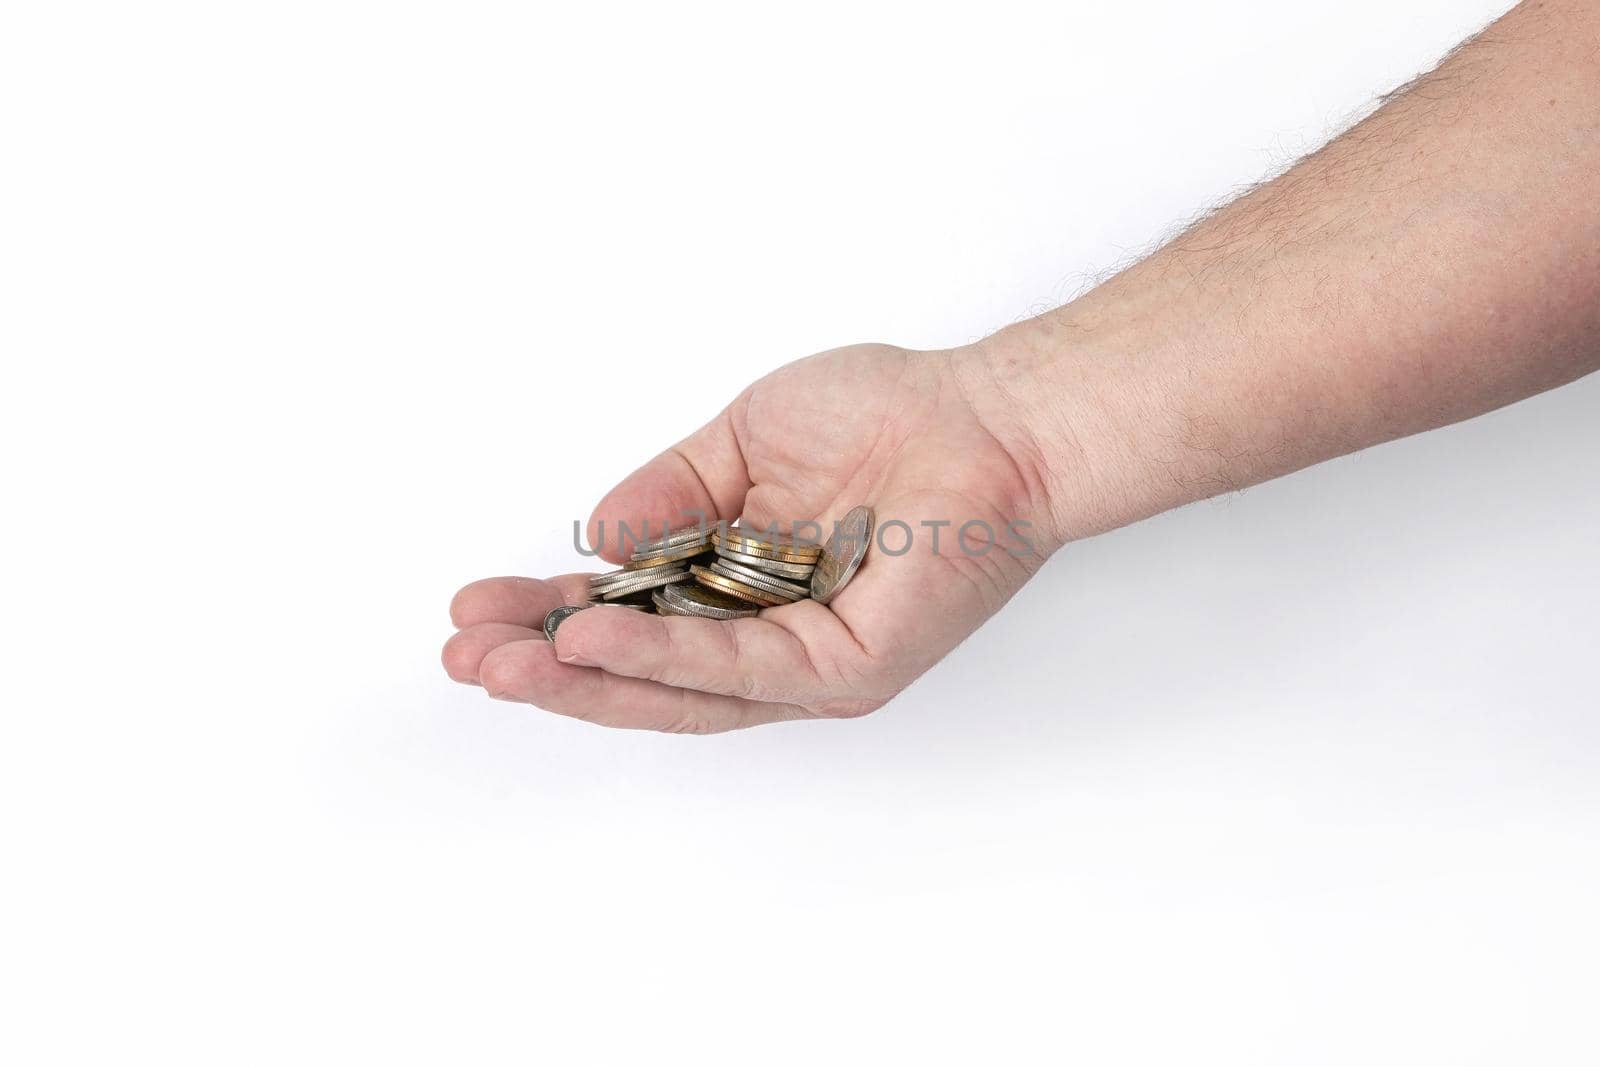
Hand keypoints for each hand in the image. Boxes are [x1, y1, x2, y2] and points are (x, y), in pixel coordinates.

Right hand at [442, 343, 1062, 731]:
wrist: (987, 414)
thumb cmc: (887, 417)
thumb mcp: (742, 444)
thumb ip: (668, 495)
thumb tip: (596, 541)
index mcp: (743, 590)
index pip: (635, 620)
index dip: (553, 620)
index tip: (478, 613)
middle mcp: (771, 641)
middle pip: (642, 674)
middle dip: (548, 668)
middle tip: (464, 658)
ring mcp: (810, 663)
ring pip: (678, 690)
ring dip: (584, 679)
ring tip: (501, 666)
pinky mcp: (849, 666)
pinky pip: (741, 670)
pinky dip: (662, 659)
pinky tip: (591, 642)